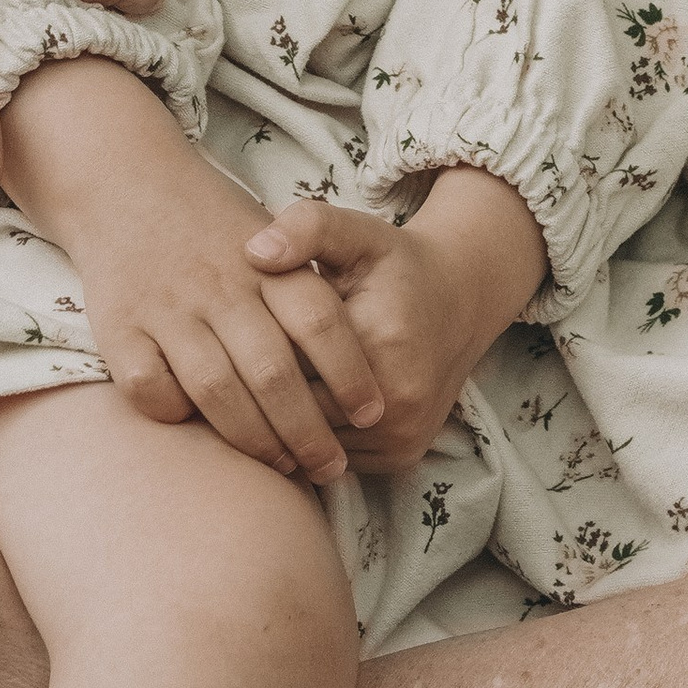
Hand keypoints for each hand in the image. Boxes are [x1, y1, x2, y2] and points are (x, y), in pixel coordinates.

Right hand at [9, 70, 391, 481]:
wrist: (129, 183)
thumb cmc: (216, 228)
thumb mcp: (275, 239)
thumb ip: (307, 296)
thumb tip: (359, 367)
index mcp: (266, 263)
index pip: (319, 320)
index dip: (350, 371)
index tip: (374, 412)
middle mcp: (218, 287)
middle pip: (272, 370)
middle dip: (308, 430)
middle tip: (332, 465)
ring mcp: (167, 308)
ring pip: (216, 390)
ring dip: (254, 440)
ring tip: (283, 466)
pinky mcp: (120, 329)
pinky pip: (150, 389)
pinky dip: (178, 415)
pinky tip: (202, 431)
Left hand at [245, 172, 547, 468]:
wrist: (459, 302)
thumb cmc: (395, 266)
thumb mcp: (356, 232)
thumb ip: (307, 228)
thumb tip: (254, 250)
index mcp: (380, 342)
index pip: (284, 365)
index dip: (250, 351)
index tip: (228, 336)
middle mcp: (398, 399)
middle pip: (295, 411)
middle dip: (261, 393)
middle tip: (230, 368)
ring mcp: (402, 435)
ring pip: (310, 444)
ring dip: (282, 424)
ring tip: (255, 390)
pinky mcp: (402, 457)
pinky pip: (333, 459)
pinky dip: (309, 441)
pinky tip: (293, 411)